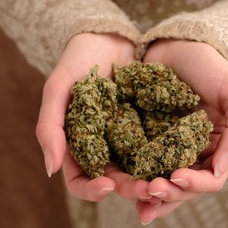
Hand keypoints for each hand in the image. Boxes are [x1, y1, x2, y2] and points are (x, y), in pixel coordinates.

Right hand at [36, 33, 154, 201]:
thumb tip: (50, 168)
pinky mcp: (146, 127)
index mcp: (77, 145)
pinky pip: (154, 147)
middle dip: (128, 188)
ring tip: (165, 179)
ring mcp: (125, 139)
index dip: (91, 190)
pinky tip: (176, 160)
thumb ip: (50, 126)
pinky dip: (163, 157)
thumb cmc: (77, 60)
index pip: (79, 181)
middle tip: (147, 188)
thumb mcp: (59, 88)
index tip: (107, 185)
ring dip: (149, 178)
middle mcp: (102, 147)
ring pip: (136, 169)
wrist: (108, 37)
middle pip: (113, 180)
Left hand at [137, 39, 227, 223]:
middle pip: (184, 188)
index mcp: (217, 147)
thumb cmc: (211, 67)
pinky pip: (142, 165)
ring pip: (163, 182)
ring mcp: (169, 149)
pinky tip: (123, 187)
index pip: (211, 179)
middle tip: (150, 191)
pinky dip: (135, 179)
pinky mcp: (147, 140)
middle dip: (169, 194)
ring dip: (151, 196)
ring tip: (136, 201)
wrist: (179, 45)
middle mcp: (194, 154)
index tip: (176, 175)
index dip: (196, 184)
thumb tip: (221, 171)